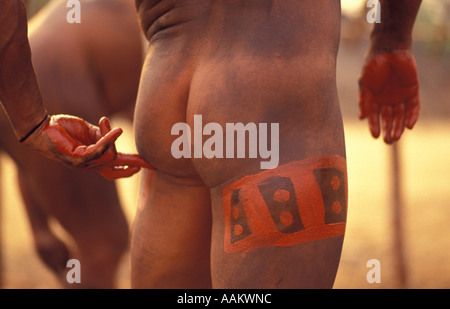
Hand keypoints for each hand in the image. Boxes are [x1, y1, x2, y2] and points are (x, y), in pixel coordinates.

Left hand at [22, 114, 152, 178]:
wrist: (40, 128)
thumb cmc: (61, 128)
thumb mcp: (88, 131)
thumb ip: (103, 135)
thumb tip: (117, 134)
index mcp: (92, 159)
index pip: (115, 168)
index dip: (130, 168)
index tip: (145, 166)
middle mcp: (89, 165)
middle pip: (116, 169)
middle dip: (132, 166)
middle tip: (149, 164)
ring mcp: (84, 164)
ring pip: (109, 156)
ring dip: (111, 138)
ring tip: (107, 124)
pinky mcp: (79, 158)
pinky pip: (100, 150)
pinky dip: (110, 139)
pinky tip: (117, 130)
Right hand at [358, 49, 419, 143]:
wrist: (389, 47)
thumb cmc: (372, 64)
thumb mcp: (364, 83)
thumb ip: (364, 100)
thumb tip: (362, 118)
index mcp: (374, 99)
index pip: (374, 117)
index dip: (374, 126)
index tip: (375, 136)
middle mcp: (387, 99)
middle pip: (389, 119)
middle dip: (388, 130)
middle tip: (388, 141)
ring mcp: (400, 95)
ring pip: (401, 115)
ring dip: (399, 127)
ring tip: (397, 137)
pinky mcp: (412, 90)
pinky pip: (414, 107)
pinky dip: (412, 116)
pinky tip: (410, 126)